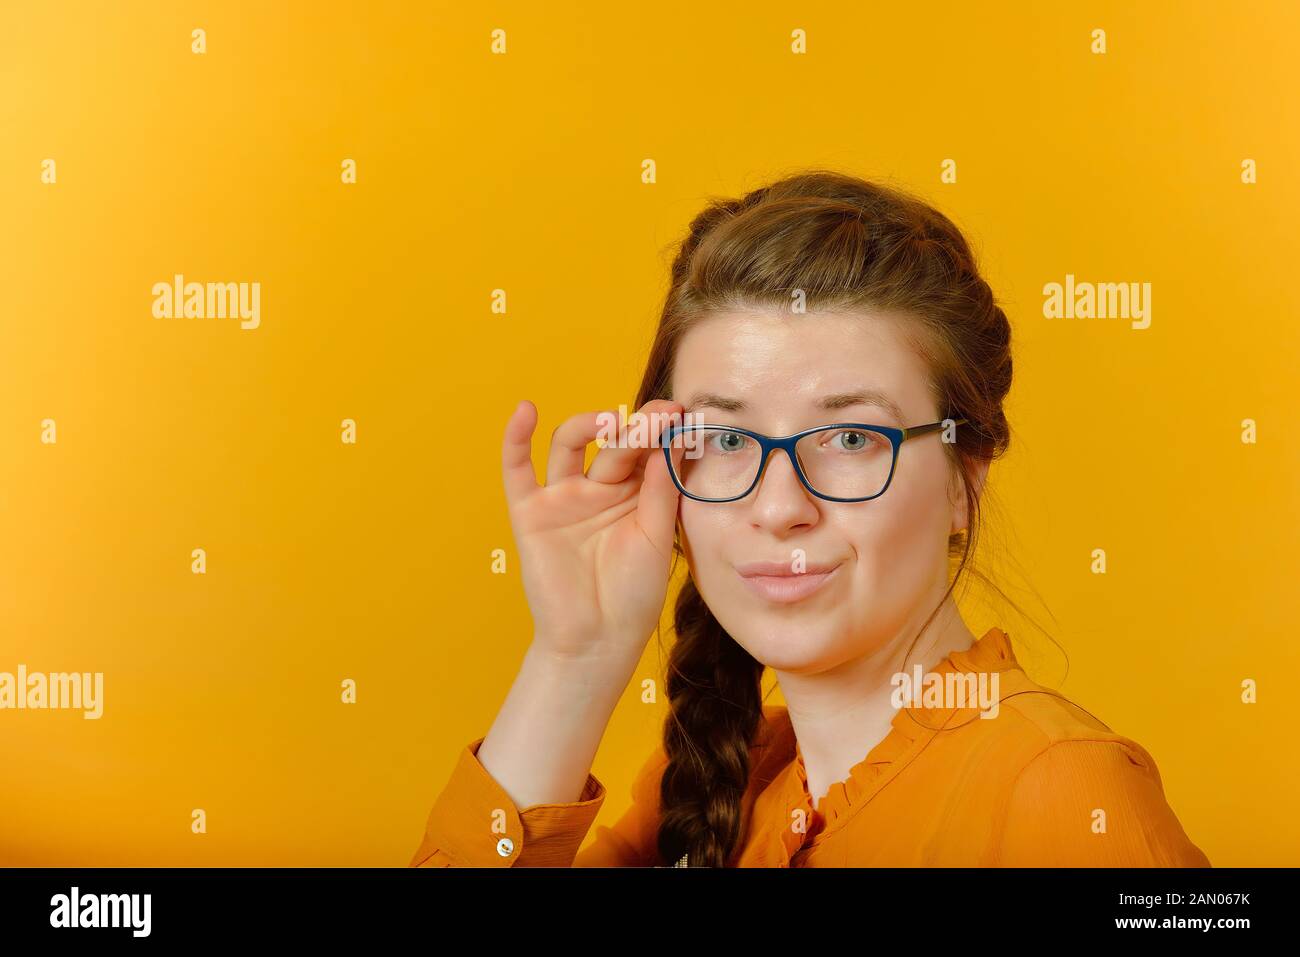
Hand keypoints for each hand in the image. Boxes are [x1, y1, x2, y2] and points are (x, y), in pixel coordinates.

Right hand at [501, 398, 684, 665]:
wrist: (598, 641)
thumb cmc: (634, 596)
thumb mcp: (657, 538)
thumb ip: (661, 490)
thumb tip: (672, 441)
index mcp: (635, 493)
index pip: (646, 450)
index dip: (661, 431)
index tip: (682, 414)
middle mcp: (599, 488)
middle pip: (614, 444)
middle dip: (636, 428)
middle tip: (660, 417)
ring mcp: (563, 497)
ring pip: (570, 445)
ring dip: (589, 425)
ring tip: (611, 422)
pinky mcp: (531, 512)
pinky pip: (518, 470)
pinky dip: (516, 439)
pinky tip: (525, 411)